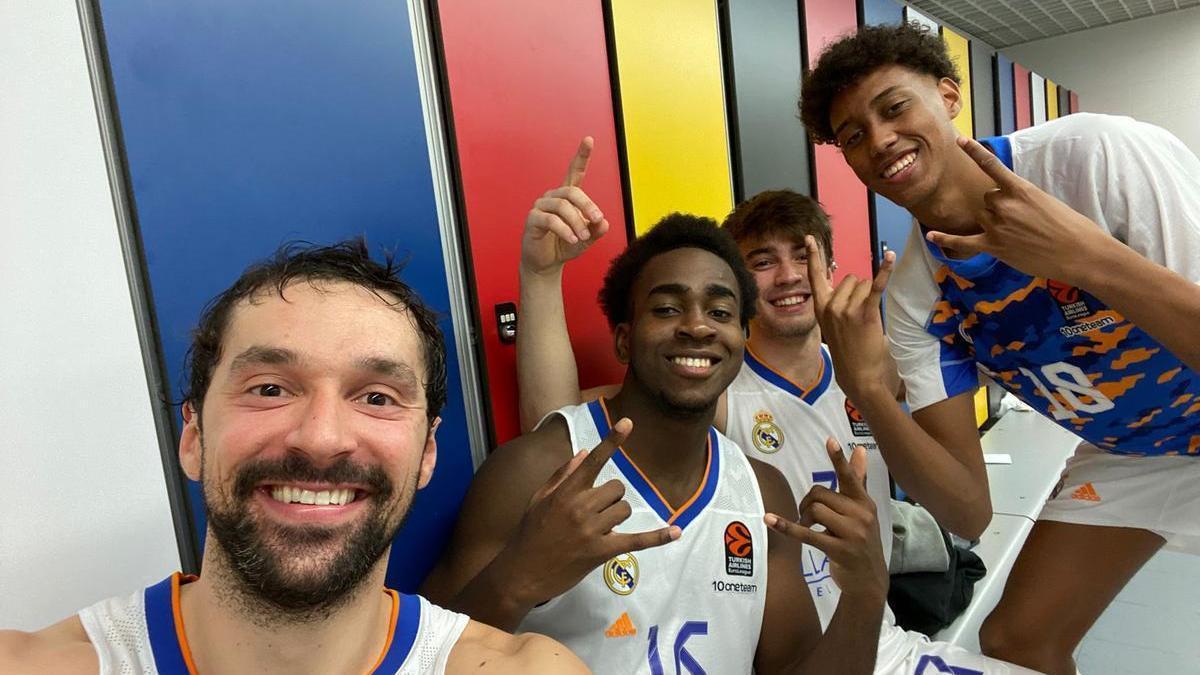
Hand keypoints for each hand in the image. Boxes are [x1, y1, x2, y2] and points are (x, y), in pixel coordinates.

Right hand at [503, 418, 679, 603]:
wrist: (521, 572)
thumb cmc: (529, 533)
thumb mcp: (539, 499)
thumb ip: (562, 475)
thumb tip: (583, 452)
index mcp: (566, 491)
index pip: (593, 460)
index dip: (612, 441)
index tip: (628, 423)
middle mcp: (580, 507)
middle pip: (617, 489)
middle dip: (610, 499)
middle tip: (593, 514)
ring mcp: (592, 530)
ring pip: (624, 510)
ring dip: (616, 518)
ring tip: (596, 531)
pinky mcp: (601, 552)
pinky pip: (637, 540)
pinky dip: (658, 537)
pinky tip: (676, 532)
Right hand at [520, 137, 610, 276]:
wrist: (546, 263)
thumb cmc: (565, 246)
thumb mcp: (587, 239)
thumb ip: (596, 229)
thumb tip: (603, 222)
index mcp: (566, 197)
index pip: (574, 172)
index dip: (581, 156)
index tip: (588, 139)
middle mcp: (553, 197)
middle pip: (573, 191)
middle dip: (587, 206)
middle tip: (596, 220)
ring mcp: (541, 207)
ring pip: (562, 206)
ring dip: (576, 222)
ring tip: (583, 238)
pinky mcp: (532, 219)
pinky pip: (551, 220)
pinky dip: (565, 230)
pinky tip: (573, 239)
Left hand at [764, 438, 888, 601]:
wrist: (869, 581)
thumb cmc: (861, 541)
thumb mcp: (863, 511)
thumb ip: (859, 480)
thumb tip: (861, 449)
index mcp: (865, 503)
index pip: (851, 477)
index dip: (839, 459)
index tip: (829, 440)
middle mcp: (861, 515)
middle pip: (821, 494)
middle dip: (807, 502)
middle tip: (807, 516)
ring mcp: (852, 533)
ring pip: (815, 510)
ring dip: (803, 518)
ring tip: (808, 527)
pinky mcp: (839, 550)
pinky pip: (807, 534)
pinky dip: (786, 527)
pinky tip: (769, 520)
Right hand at [807, 235, 894, 401]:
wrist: (857, 374)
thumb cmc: (847, 350)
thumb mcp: (832, 325)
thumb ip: (835, 303)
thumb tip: (850, 283)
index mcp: (820, 307)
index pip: (814, 276)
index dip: (814, 256)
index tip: (809, 238)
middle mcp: (830, 305)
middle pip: (850, 279)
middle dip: (858, 291)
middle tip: (858, 316)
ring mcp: (846, 309)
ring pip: (863, 284)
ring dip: (869, 297)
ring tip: (866, 320)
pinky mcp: (864, 313)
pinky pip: (876, 286)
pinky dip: (885, 271)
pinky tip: (891, 257)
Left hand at [925, 136, 1113, 285]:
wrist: (1079, 253)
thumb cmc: (1070, 227)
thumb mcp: (1046, 201)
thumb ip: (1021, 198)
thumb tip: (1006, 203)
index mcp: (1020, 189)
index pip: (991, 166)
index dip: (974, 151)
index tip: (959, 140)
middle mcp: (1004, 205)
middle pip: (987, 198)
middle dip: (999, 206)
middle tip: (1022, 221)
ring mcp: (997, 226)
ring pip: (981, 216)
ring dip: (991, 222)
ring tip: (1016, 234)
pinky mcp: (993, 246)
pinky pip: (962, 241)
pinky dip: (945, 238)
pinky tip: (931, 235)